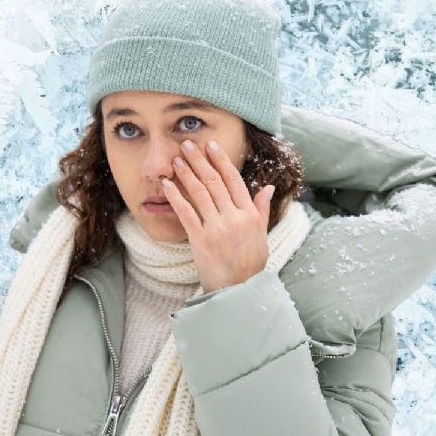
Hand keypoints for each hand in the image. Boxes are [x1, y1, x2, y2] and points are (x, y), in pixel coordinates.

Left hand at [162, 139, 275, 293]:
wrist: (238, 291)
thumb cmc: (250, 264)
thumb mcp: (261, 235)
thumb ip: (262, 209)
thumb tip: (267, 187)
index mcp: (250, 215)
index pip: (234, 180)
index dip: (221, 161)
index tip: (211, 145)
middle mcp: (235, 218)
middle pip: (215, 182)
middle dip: (200, 160)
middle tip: (187, 144)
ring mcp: (217, 229)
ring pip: (200, 194)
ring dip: (187, 174)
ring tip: (177, 159)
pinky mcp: (201, 240)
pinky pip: (186, 214)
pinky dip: (177, 197)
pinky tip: (168, 185)